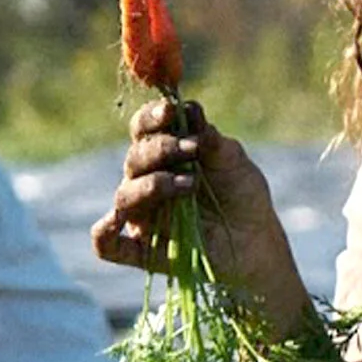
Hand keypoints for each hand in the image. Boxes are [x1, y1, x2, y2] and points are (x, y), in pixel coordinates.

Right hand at [93, 100, 298, 312]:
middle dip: (160, 150)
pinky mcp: (143, 251)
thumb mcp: (231, 161)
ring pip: (124, 196)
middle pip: (134, 159)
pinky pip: (108, 244)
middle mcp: (145, 181)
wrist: (257, 241)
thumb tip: (189, 110)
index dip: (151, 117)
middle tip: (193, 150)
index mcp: (163, 154)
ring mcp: (142, 216)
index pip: (143, 129)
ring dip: (152, 185)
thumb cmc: (241, 194)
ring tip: (189, 184)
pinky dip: (104, 232)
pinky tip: (115, 221)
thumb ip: (209, 139)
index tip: (170, 111)